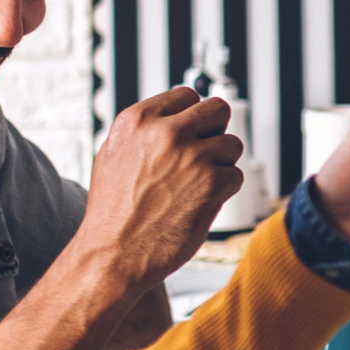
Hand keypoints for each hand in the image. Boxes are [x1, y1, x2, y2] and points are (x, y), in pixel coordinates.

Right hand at [78, 88, 245, 288]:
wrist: (113, 254)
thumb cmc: (113, 212)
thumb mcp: (114, 154)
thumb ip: (145, 130)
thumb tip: (177, 115)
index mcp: (138, 120)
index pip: (187, 95)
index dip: (192, 116)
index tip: (191, 132)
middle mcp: (166, 132)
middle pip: (218, 110)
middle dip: (214, 132)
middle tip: (203, 156)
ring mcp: (191, 156)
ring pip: (232, 145)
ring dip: (221, 165)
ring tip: (195, 186)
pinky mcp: (212, 183)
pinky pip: (236, 176)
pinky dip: (224, 191)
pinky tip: (200, 203)